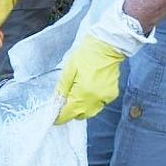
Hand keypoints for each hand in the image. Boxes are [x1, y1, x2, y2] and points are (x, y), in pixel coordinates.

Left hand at [54, 0, 152, 123]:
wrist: (107, 47)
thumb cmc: (85, 56)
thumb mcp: (68, 71)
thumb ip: (62, 89)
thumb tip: (56, 102)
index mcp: (84, 93)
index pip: (69, 113)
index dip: (60, 117)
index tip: (53, 118)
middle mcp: (96, 99)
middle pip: (80, 115)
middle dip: (70, 112)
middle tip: (63, 102)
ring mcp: (106, 98)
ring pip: (90, 111)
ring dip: (81, 107)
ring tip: (75, 94)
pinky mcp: (112, 94)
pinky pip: (99, 104)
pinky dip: (91, 101)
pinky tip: (87, 90)